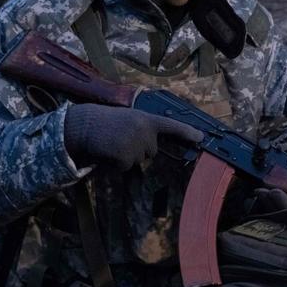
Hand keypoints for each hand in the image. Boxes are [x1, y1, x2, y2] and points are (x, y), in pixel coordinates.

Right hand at [64, 105, 202, 170]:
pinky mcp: (126, 156)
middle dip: (138, 149)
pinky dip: (117, 164)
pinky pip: (127, 167)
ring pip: (138, 160)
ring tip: (112, 143)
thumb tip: (151, 148)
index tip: (201, 138)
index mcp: (145, 118)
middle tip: (120, 139)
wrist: (85, 124)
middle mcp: (144, 130)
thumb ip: (143, 129)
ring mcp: (136, 144)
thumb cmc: (105, 122)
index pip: (171, 125)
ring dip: (125, 156)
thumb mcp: (128, 118)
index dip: (187, 132)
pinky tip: (108, 152)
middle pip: (151, 151)